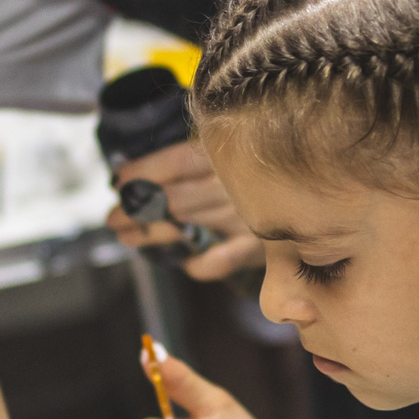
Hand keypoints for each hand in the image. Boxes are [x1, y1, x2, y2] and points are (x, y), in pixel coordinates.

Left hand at [103, 140, 263, 281]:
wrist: (306, 200)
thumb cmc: (248, 177)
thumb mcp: (223, 157)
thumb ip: (187, 163)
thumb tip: (128, 178)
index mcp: (228, 154)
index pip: (177, 161)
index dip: (143, 172)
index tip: (118, 183)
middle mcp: (237, 186)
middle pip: (175, 199)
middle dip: (137, 210)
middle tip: (113, 218)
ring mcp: (248, 218)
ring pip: (187, 229)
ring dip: (150, 235)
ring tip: (125, 236)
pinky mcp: (258, 249)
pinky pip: (216, 263)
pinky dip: (195, 264)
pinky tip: (182, 260)